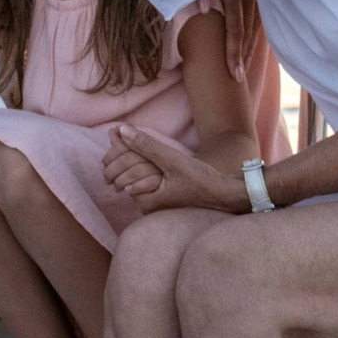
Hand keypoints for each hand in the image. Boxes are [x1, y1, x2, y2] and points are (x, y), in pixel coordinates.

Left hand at [105, 125, 250, 214]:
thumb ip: (146, 146)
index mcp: (144, 201)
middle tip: (116, 132)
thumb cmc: (201, 180)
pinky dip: (139, 163)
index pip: (118, 170)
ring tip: (127, 140)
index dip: (115, 148)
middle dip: (119, 152)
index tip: (113, 131)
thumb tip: (120, 130)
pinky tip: (142, 151)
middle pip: (121, 173)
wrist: (224, 194)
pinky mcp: (159, 198)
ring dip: (129, 157)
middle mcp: (145, 206)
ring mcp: (152, 203)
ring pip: (130, 174)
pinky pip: (141, 177)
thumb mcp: (172, 160)